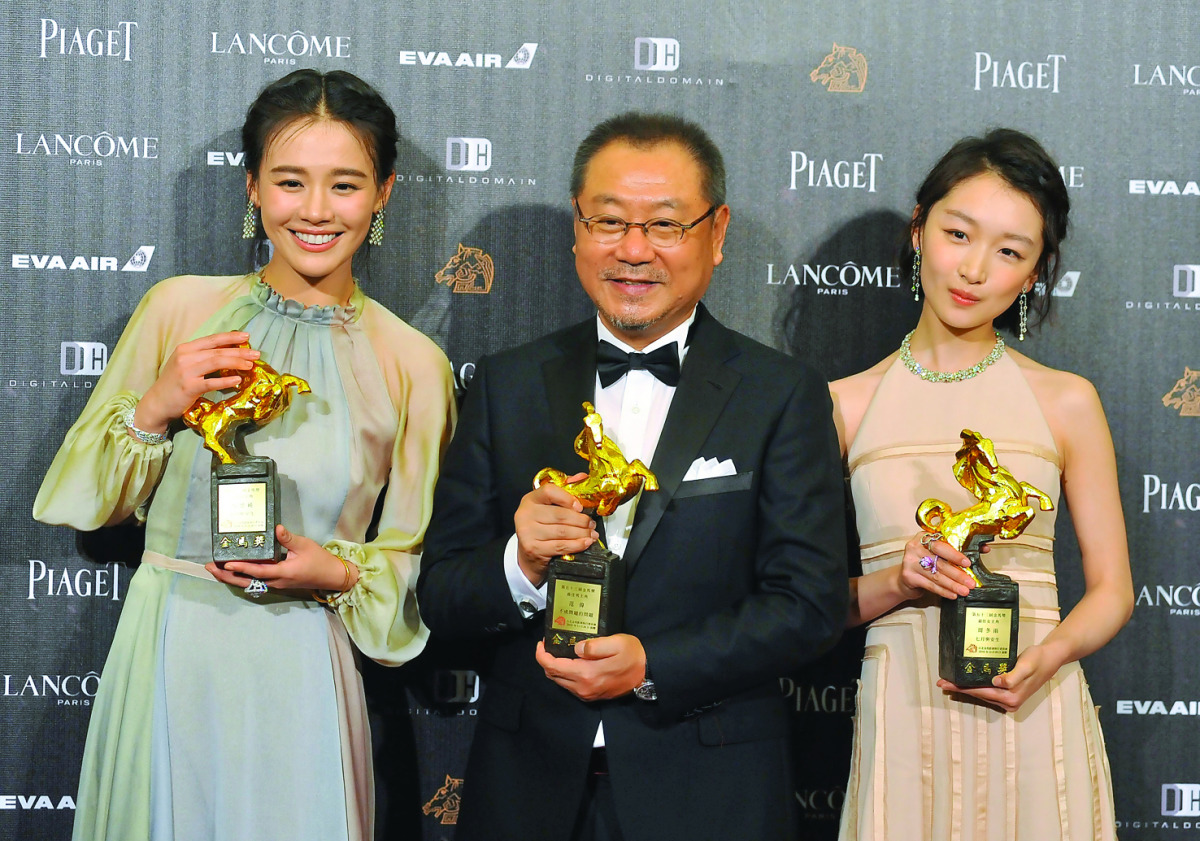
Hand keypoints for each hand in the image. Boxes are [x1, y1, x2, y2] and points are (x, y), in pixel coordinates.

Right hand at [136, 332, 259, 431]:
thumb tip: (230, 352)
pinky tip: (238, 380)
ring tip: (251, 365)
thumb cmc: (174, 383)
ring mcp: (186, 371)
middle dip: (239, 352)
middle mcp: (185, 357)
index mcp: (186, 348)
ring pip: (216, 362)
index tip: (247, 337)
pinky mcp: (189, 387)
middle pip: (217, 351)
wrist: (157, 403)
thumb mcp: (186, 364)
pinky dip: (226, 381)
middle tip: (257, 354)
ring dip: (236, 363)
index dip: (230, 337)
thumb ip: (204, 357)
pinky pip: (211, 382)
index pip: (212, 339)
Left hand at [206, 524, 357, 593]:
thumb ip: (288, 538)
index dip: (241, 567)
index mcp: (283, 573)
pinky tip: (233, 573)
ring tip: (216, 570)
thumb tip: (276, 528)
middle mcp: (276, 582)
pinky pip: (255, 583)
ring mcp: (275, 585)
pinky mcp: (276, 583)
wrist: (330, 576)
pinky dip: (242, 578)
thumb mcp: (305, 545)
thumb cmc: (319, 560)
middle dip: (227, 576)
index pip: (258, 571)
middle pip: (247, 582)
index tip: (226, 562)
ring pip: (249, 584)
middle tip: (210, 568)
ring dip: (232, 578)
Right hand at [514, 473, 596, 585]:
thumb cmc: (541, 527)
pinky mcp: (533, 548)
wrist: (528, 553)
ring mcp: (527, 532)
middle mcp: (525, 514)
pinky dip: (576, 545)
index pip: (549, 491)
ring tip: (591, 534)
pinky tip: (585, 543)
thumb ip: (564, 490)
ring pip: (562, 531)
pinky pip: (561, 546)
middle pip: (560, 514)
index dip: (567, 498)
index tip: (580, 506)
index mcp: (531, 499)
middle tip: (591, 524)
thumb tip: (582, 477)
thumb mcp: (549, 506)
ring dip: (582, 533)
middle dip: (581, 520)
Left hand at [535, 634, 645, 701]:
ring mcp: (587, 694)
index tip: (541, 643)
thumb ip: (593, 646)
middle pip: (553, 675)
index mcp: (587, 674)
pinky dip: (564, 674)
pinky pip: (569, 686)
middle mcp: (583, 688)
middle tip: (549, 644)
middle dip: (546, 660)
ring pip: (560, 682)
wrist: (647, 674)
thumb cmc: (633, 655)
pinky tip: (570, 662)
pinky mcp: (592, 696)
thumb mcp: (616, 643)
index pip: (553, 666)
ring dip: (555, 668)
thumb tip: (575, 649)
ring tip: (559, 651)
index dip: (542, 655)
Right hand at [896, 533, 976, 601]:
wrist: (906, 575)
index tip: (967, 563)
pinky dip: (943, 591)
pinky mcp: (908, 576)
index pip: (941, 545)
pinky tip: (952, 594)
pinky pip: (930, 585)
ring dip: (952, 585)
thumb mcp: (939, 552)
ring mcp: (910, 561)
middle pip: (939, 562)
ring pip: (936, 575)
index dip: (955, 555)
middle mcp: (915, 547)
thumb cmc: (925, 561)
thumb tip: (984, 548)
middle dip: (957, 574)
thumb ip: (958, 549)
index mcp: (924, 537)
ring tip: (964, 590)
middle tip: (970, 582)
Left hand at [937, 644, 1058, 712]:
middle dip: (960, 689)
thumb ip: (1012, 676)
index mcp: (1012, 696)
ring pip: (983, 695)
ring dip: (966, 689)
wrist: (1050, 658)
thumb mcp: (1026, 665)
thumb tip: (997, 682)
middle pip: (979, 695)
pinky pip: (988, 692)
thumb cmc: (1037, 659)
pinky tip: (966, 682)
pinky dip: (976, 687)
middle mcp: (1010, 702)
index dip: (961, 688)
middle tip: (941, 683)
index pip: (980, 692)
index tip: (945, 684)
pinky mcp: (1010, 694)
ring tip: (949, 683)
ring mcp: (1010, 700)